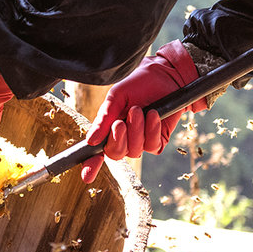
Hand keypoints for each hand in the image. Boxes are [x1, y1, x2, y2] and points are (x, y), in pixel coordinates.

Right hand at [80, 40, 206, 182]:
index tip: (87, 175)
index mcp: (110, 128)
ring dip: (136, 130)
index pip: (98, 151)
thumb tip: (91, 141)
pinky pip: (151, 145)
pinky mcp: (158, 140)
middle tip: (120, 123)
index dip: (91, 164)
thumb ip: (104, 119)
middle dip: (118, 139)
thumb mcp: (116, 97)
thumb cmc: (138, 84)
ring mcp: (142, 141)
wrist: (165, 76)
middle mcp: (125, 137)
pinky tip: (153, 114)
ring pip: (134, 150)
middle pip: (115, 154)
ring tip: (138, 110)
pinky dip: (151, 129)